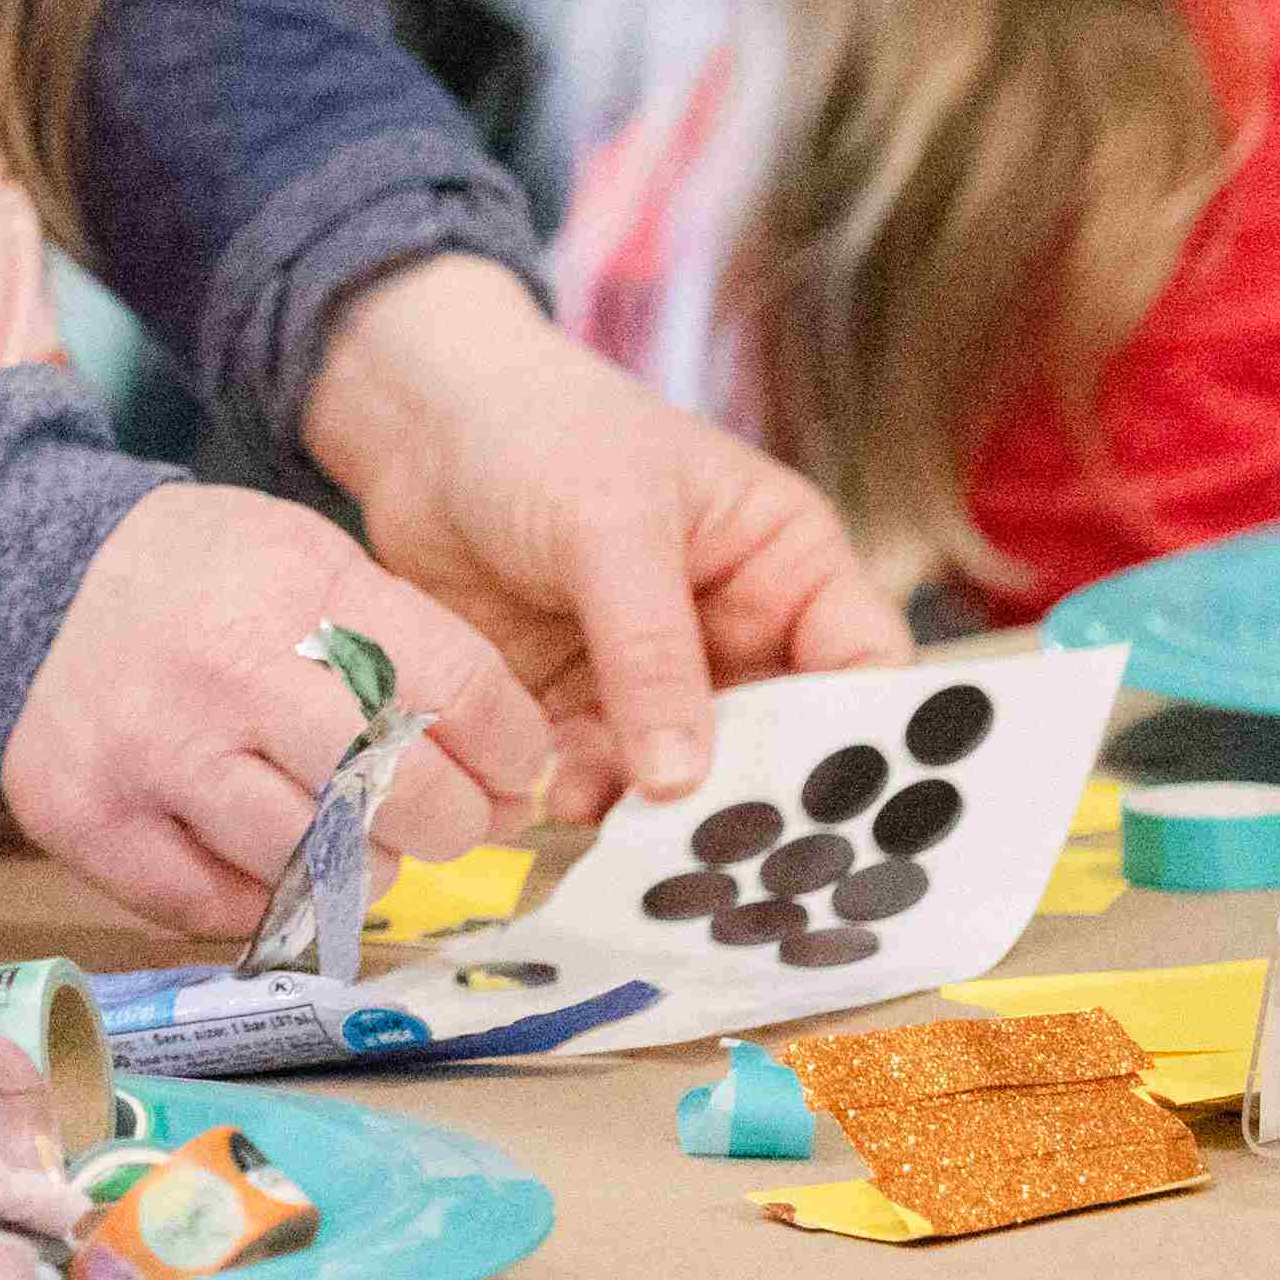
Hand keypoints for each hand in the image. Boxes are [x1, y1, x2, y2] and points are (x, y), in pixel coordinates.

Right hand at [0, 481, 552, 939]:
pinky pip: (212, 908)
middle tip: (443, 819)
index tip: (509, 773)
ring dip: (359, 869)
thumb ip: (408, 652)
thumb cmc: (209, 581)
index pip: (456, 695)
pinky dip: (259, 898)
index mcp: (292, 588)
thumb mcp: (312, 562)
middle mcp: (218, 672)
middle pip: (397, 794)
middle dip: (449, 822)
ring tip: (356, 838)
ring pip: (309, 867)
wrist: (39, 577)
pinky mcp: (85, 816)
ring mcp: (145, 751)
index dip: (508, 752)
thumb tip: (514, 776)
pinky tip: (265, 854)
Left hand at [300, 255, 903, 819]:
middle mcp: (739, 631)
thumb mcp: (611, 527)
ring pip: (691, 776)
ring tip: (624, 838)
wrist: (416, 426)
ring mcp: (659, 677)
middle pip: (781, 745)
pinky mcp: (582, 706)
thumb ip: (652, 652)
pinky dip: (591, 799)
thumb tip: (685, 782)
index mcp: (786, 563)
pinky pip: (606, 777)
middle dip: (753, 800)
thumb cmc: (537, 431)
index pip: (862, 666)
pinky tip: (559, 802)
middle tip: (720, 854)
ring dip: (662, 814)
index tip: (831, 812)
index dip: (863, 741)